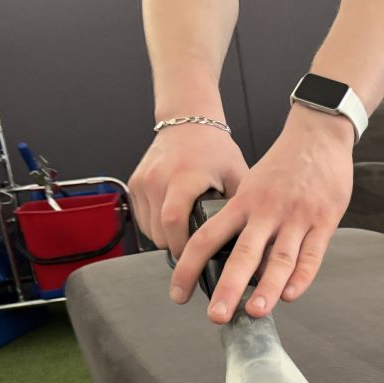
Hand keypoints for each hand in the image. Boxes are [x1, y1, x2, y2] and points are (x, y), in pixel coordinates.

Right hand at [128, 123, 247, 256]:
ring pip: (149, 230)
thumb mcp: (237, 176)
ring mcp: (142, 182)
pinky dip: (156, 227)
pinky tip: (174, 222)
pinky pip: (142, 219)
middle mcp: (157, 179)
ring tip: (186, 234)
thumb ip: (240, 206)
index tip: (196, 258)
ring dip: (166, 238)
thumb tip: (249, 237)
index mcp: (183, 177)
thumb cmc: (215, 149)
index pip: (174, 221)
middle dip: (177, 246)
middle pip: (159, 232)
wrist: (188, 124)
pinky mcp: (134, 184)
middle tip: (195, 250)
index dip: (183, 246)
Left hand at [169, 107, 354, 323]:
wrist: (319, 135)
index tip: (179, 294)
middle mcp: (266, 211)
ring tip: (255, 312)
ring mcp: (297, 217)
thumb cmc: (285, 164)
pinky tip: (291, 296)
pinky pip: (312, 254)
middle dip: (228, 288)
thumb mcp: (253, 184)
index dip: (189, 267)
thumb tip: (228, 258)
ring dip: (267, 288)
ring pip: (279, 258)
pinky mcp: (324, 221)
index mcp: (243, 202)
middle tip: (216, 315)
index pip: (207, 237)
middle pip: (242, 254)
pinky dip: (302, 277)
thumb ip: (242, 217)